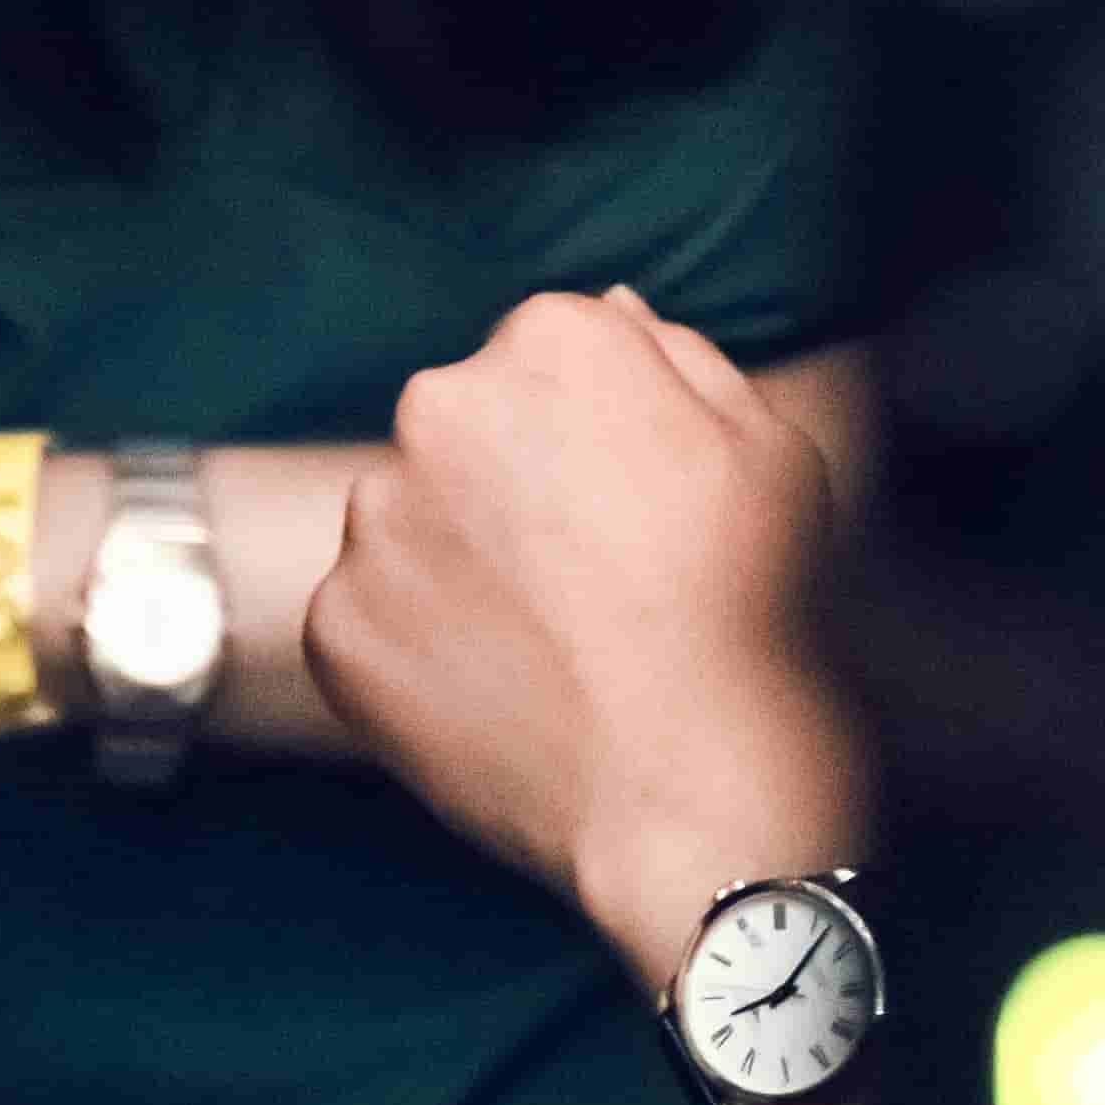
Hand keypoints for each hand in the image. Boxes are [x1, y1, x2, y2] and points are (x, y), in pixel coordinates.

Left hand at [306, 290, 866, 998]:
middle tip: (588, 586)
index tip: (629, 514)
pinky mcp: (337, 625)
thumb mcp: (767, 447)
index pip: (546, 361)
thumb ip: (678, 356)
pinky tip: (500, 697)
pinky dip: (418, 655)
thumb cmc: (752, 616)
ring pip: (411, 522)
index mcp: (552, 341)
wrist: (694, 794)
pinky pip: (370, 620)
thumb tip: (611, 310)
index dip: (594, 441)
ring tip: (547, 651)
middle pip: (466, 429)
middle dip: (510, 489)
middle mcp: (442, 403)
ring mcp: (378, 519)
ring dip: (458, 567)